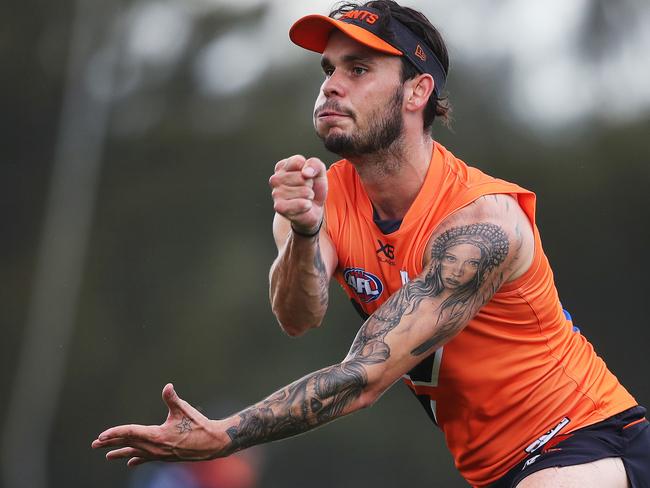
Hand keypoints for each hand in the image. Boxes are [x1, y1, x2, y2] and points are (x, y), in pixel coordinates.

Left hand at [92, 384, 225, 466]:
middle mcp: (155, 447)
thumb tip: (167, 386)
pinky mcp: (165, 456)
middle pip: (129, 444)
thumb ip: (172, 399)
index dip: (115, 433)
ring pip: (136, 452)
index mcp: (157, 436)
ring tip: (108, 455)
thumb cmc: (199, 425)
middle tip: (95, 444)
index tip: (102, 436)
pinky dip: (137, 459)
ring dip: (121, 452)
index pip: (131, 433)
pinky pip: (147, 458)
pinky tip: (131, 463)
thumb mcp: (185, 410)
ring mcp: (160, 454)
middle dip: (111, 444)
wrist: (212, 444)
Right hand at [269, 155, 326, 233]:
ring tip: (304, 198)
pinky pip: (301, 204)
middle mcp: (275, 179)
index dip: (309, 170)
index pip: (298, 161)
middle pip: (302, 177)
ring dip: (309, 196)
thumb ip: (314, 164)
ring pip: (304, 191)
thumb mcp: (319, 171)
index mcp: (283, 166)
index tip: (307, 176)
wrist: (313, 209)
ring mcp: (276, 193)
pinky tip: (304, 206)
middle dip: (309, 184)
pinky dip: (307, 205)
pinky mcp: (279, 207)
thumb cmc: (313, 188)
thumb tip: (305, 173)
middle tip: (306, 189)